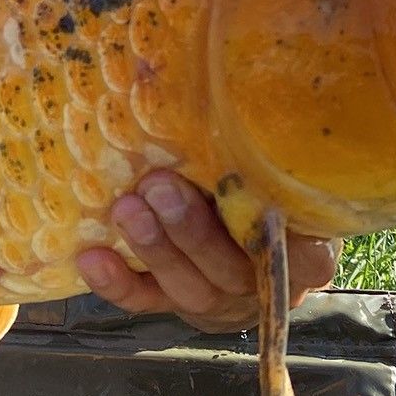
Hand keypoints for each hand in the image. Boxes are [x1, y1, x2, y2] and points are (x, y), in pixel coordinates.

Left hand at [76, 170, 341, 332]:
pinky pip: (144, 300)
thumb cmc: (264, 192)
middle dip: (192, 229)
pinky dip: (116, 282)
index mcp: (305, 258)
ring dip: (154, 249)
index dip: (279, 235)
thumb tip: (248, 89)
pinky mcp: (172, 306)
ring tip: (127, 209)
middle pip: (230, 269)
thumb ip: (269, 156)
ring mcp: (215, 301)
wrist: (241, 250)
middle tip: (160, 185)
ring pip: (187, 287)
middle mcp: (259, 284)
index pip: (305, 259)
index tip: (260, 198)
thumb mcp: (279, 175)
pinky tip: (90, 256)